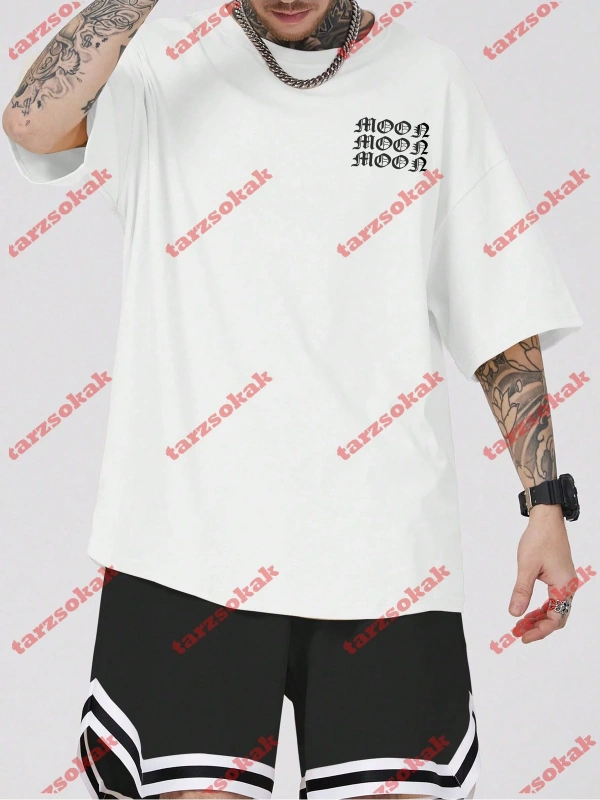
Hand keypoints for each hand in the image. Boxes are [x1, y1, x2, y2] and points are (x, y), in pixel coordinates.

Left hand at [509, 503, 576, 643]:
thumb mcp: (526, 567)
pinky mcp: (560, 577)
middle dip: (538, 627)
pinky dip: (541, 607)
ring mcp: (565, 582)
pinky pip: (552, 599)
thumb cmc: (540, 539)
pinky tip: (528, 610)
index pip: (555, 619)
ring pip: (555, 609)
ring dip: (539, 618)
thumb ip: (522, 591)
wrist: (547, 519)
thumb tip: (515, 613)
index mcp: (564, 587)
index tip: (523, 637)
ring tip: (520, 625)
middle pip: (557, 617)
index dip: (539, 631)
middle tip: (519, 633)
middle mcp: (568, 587)